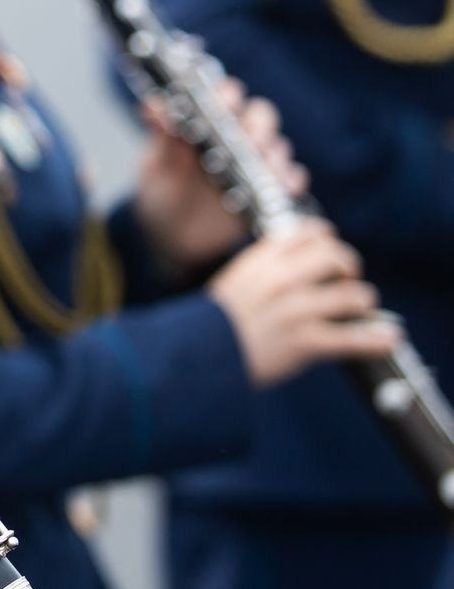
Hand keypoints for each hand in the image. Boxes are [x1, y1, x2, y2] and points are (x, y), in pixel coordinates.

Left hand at [131, 83, 304, 276]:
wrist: (172, 240)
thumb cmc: (161, 195)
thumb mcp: (157, 168)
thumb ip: (162, 138)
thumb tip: (153, 107)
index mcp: (205, 123)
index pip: (224, 96)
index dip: (228, 94)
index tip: (224, 104)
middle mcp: (235, 138)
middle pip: (260, 116)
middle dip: (259, 124)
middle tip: (249, 139)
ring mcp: (254, 164)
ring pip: (278, 146)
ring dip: (275, 153)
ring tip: (265, 166)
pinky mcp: (267, 191)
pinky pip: (289, 180)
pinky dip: (291, 180)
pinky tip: (285, 186)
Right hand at [207, 221, 398, 386]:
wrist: (199, 355)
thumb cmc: (214, 323)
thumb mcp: (235, 282)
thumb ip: (264, 269)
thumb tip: (298, 263)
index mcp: (260, 261)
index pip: (306, 233)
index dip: (326, 238)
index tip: (331, 247)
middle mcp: (280, 280)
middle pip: (335, 257)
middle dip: (349, 267)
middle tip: (348, 279)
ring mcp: (294, 311)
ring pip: (351, 296)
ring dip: (363, 302)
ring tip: (361, 309)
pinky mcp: (303, 342)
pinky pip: (351, 338)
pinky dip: (375, 340)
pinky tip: (388, 339)